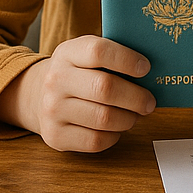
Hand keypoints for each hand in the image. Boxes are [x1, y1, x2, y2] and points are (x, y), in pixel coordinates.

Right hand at [0, 35, 155, 151]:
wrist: (38, 94)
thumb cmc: (78, 72)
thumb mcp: (87, 53)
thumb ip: (115, 55)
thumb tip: (154, 68)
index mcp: (68, 53)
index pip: (99, 52)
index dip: (127, 60)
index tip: (146, 68)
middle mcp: (56, 80)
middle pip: (105, 88)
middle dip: (136, 97)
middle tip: (149, 102)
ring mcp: (52, 110)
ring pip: (104, 118)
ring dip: (128, 118)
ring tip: (135, 114)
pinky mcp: (55, 136)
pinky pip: (95, 141)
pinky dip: (114, 136)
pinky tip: (116, 128)